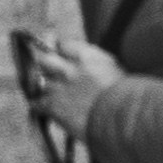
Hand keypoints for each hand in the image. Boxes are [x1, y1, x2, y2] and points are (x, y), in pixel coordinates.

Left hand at [20, 29, 117, 151]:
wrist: (121, 118)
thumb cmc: (125, 96)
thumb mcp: (114, 69)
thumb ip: (96, 60)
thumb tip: (87, 58)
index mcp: (85, 57)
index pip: (62, 44)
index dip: (59, 50)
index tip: (59, 54)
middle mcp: (68, 69)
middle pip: (43, 58)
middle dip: (43, 63)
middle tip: (44, 68)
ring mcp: (58, 87)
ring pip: (39, 81)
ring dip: (43, 87)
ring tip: (49, 93)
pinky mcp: (52, 106)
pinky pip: (36, 103)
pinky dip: (38, 106)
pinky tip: (42, 109)